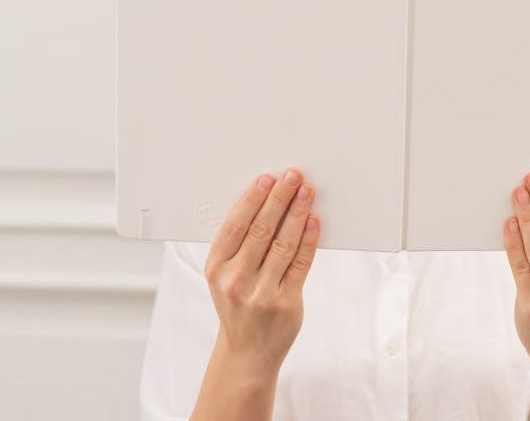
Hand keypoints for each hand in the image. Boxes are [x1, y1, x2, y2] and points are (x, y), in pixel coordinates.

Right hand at [203, 167, 319, 376]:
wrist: (246, 353)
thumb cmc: (237, 306)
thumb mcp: (224, 276)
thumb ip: (239, 245)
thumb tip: (266, 203)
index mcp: (216, 268)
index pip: (235, 225)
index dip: (252, 199)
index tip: (266, 179)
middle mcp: (236, 280)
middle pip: (261, 230)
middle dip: (279, 198)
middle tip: (292, 176)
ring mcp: (261, 293)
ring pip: (283, 243)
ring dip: (297, 213)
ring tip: (306, 192)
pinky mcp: (286, 302)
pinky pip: (300, 263)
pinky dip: (308, 239)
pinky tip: (313, 221)